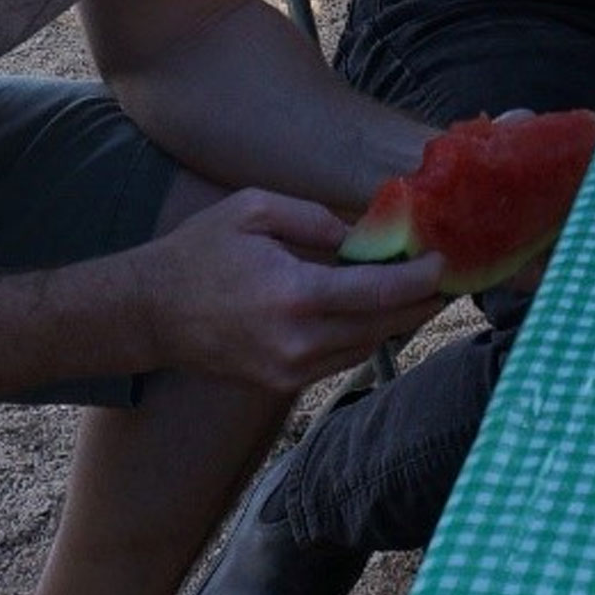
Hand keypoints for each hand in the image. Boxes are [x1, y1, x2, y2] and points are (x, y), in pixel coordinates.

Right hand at [137, 189, 446, 389]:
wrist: (148, 313)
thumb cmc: (198, 253)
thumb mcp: (253, 210)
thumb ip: (314, 219)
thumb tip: (362, 234)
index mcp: (294, 294)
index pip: (378, 291)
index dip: (419, 279)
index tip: (444, 262)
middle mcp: (297, 340)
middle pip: (382, 325)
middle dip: (419, 303)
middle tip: (447, 280)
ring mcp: (289, 369)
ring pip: (365, 347)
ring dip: (395, 322)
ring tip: (417, 294)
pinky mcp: (281, 384)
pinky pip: (340, 360)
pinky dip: (363, 337)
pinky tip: (374, 313)